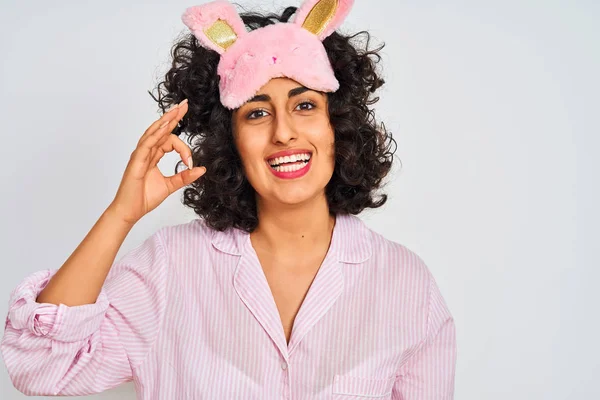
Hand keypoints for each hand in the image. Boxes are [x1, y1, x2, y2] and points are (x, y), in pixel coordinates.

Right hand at [108, 99, 205, 224]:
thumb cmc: (144, 198)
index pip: (169, 140)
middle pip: (160, 129)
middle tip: (185, 104)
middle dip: (173, 116)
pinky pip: (146, 144)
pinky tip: (164, 126)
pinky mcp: (136, 161)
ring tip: (176, 110)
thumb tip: (202, 169)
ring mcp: (140, 155)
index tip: (191, 162)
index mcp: (153, 155)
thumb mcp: (171, 185)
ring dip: (165, 120)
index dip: (183, 148)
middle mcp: (146, 152)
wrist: (131, 211)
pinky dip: (155, 134)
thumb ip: (185, 176)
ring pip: (153, 132)